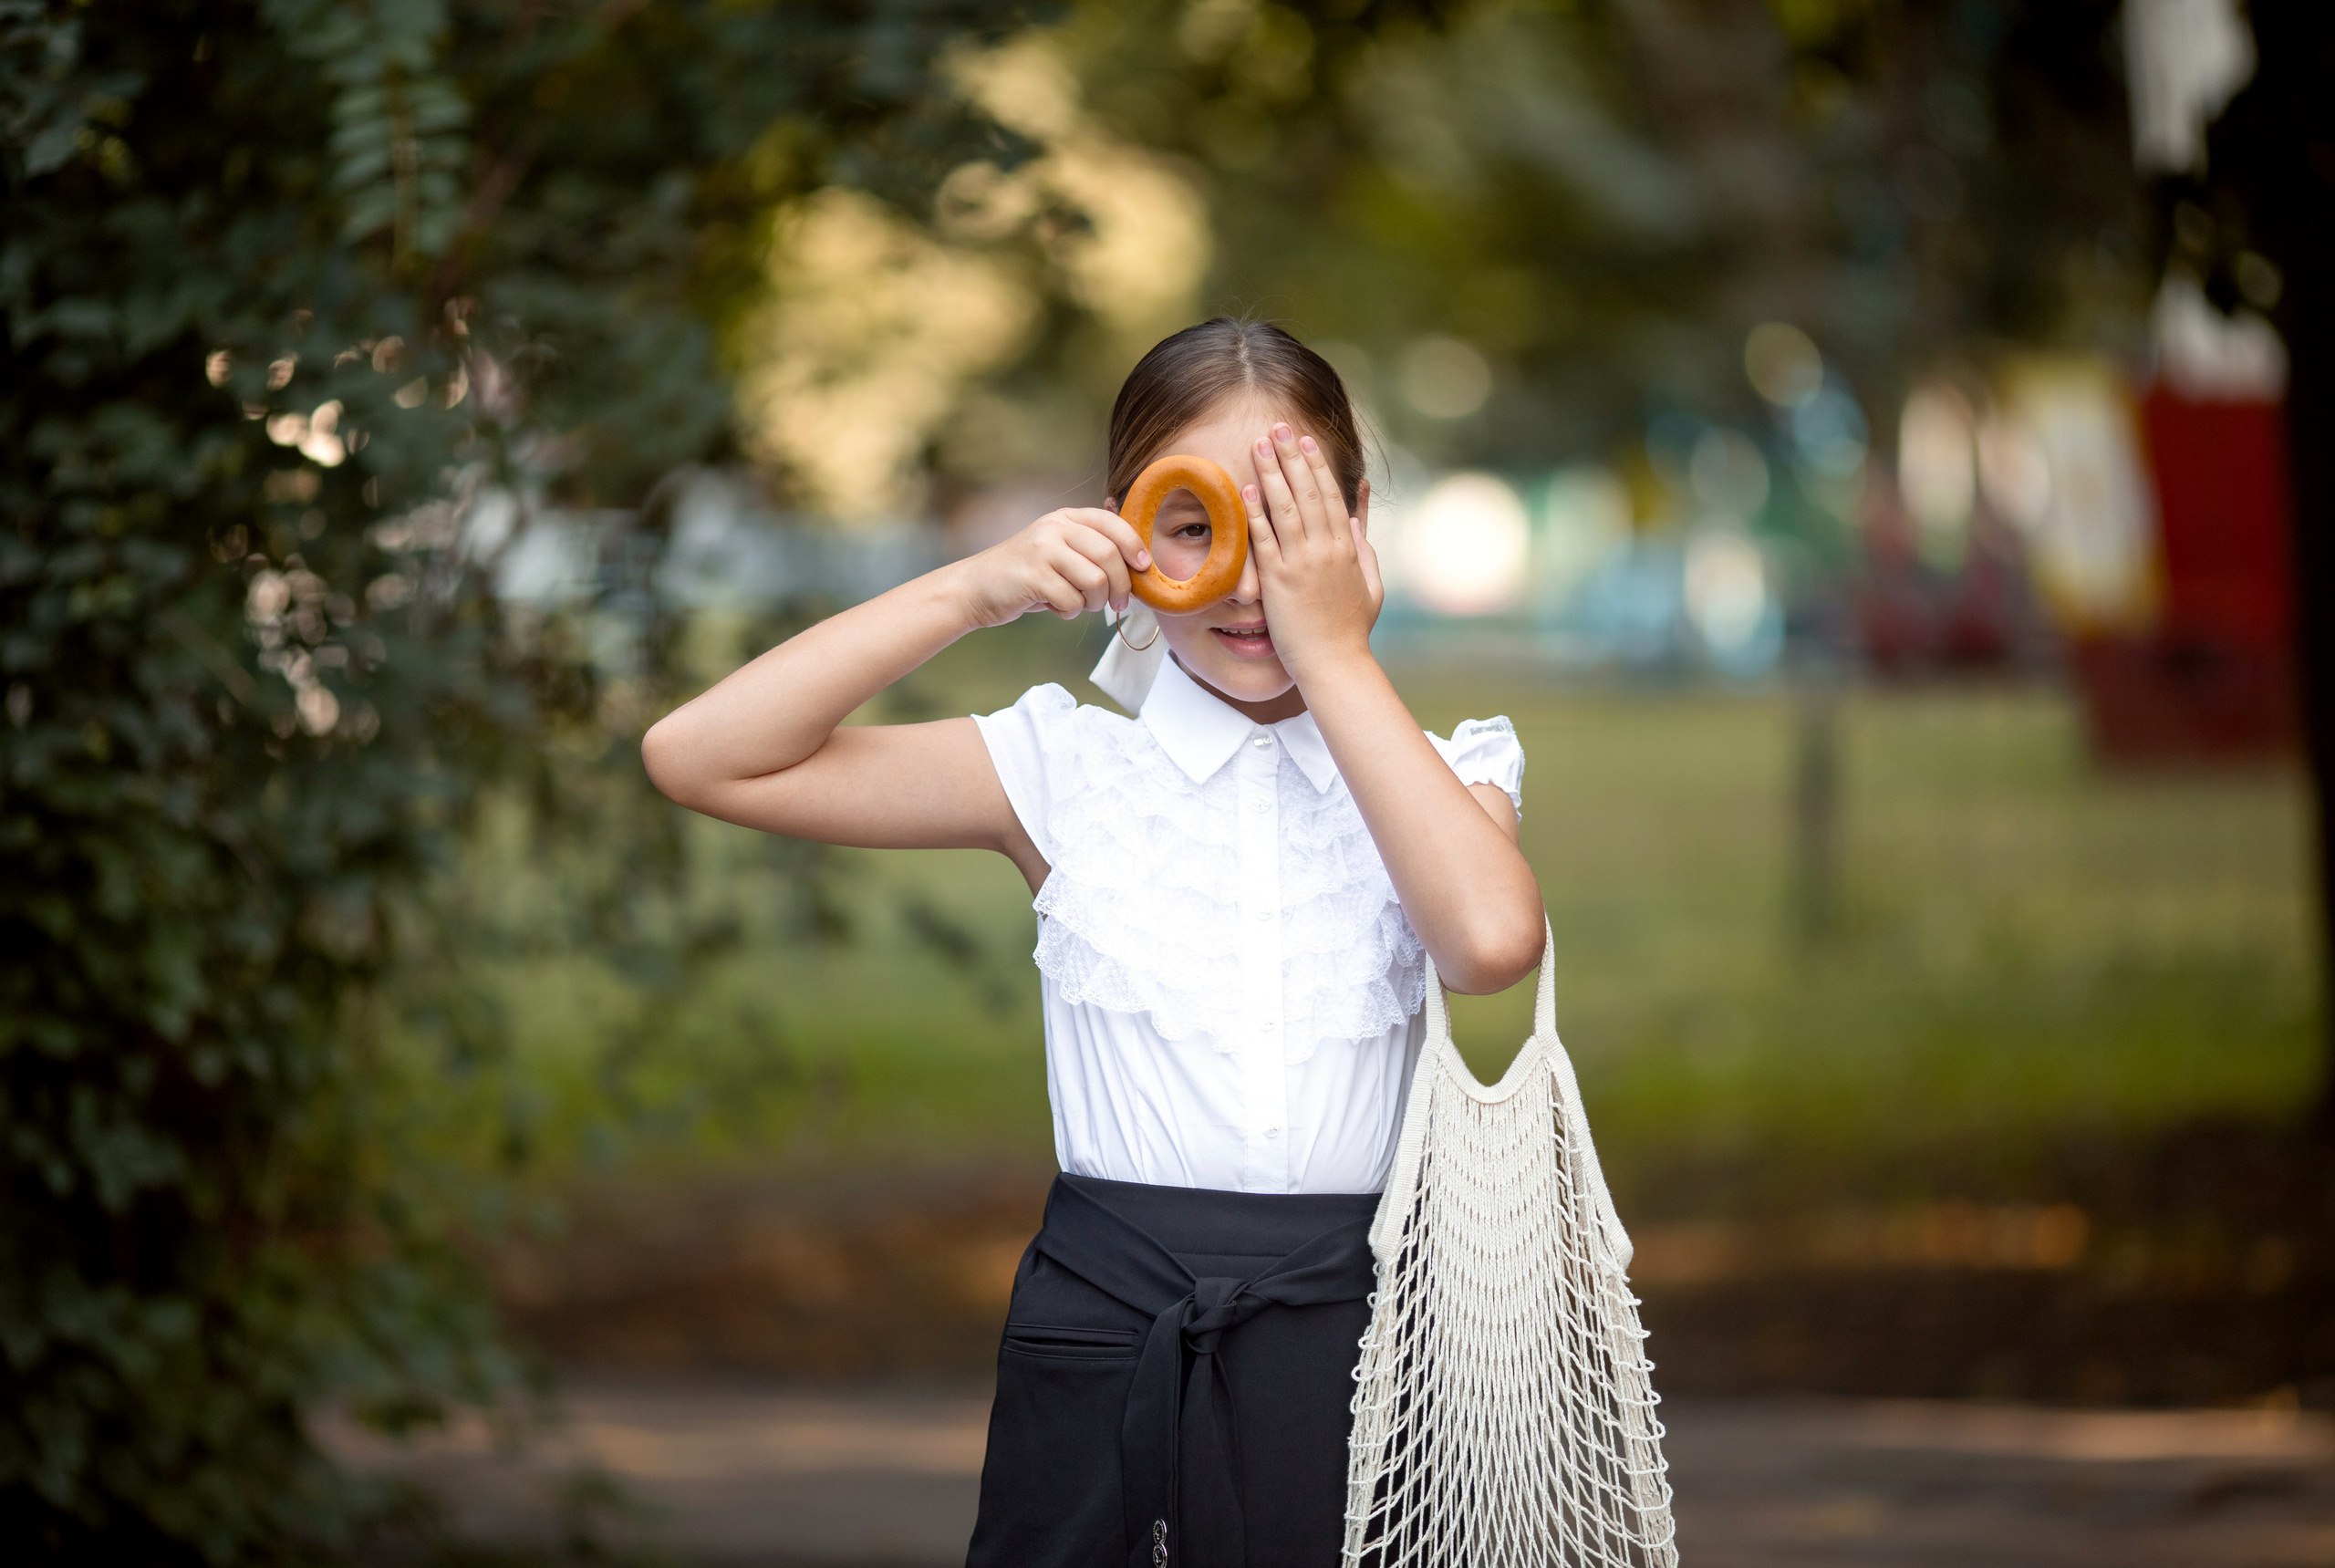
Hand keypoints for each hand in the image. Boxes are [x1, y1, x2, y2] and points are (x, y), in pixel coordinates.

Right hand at [953, 507, 1151, 628]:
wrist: (976, 589)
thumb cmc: (1027, 575)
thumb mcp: (1059, 551)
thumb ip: (1091, 551)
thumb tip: (1139, 568)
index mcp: (1066, 518)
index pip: (1112, 523)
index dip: (1134, 546)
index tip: (1143, 567)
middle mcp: (1055, 528)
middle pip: (1109, 556)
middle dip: (1120, 586)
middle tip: (1117, 603)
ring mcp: (1042, 550)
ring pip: (1095, 580)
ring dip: (1094, 602)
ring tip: (1079, 604)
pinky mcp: (1033, 576)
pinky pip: (1072, 601)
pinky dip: (1069, 612)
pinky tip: (1054, 607)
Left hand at [1246, 423, 1382, 676]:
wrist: (1336, 664)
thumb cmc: (1351, 631)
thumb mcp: (1370, 586)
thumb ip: (1364, 552)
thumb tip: (1357, 523)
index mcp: (1347, 549)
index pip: (1331, 496)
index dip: (1316, 466)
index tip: (1305, 441)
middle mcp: (1325, 550)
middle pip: (1307, 492)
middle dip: (1291, 457)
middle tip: (1277, 427)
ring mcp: (1301, 563)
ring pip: (1285, 507)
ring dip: (1271, 472)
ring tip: (1259, 444)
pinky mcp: (1278, 581)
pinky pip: (1264, 539)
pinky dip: (1255, 511)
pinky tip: (1247, 487)